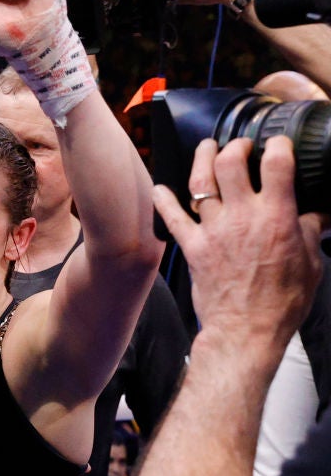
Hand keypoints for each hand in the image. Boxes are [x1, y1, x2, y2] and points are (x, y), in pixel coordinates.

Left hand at [152, 137, 322, 343]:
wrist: (247, 331)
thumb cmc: (282, 302)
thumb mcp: (311, 264)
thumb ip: (310, 231)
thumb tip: (317, 212)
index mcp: (277, 218)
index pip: (277, 166)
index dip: (278, 146)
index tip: (279, 143)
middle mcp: (242, 217)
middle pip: (230, 164)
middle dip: (235, 146)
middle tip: (240, 146)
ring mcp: (213, 230)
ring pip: (199, 182)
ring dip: (201, 159)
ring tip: (206, 148)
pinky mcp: (192, 246)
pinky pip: (172, 217)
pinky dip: (163, 200)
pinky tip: (160, 188)